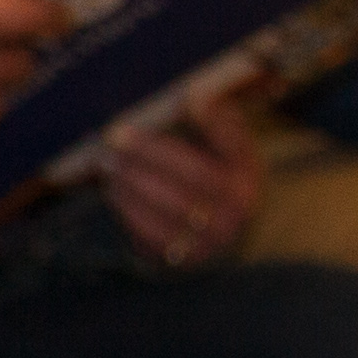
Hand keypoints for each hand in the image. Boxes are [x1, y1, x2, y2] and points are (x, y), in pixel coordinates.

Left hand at [97, 94, 260, 267]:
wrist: (222, 246)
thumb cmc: (219, 188)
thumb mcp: (232, 158)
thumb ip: (221, 128)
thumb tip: (196, 97)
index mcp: (249, 180)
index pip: (234, 147)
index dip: (215, 123)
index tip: (188, 98)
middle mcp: (236, 211)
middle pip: (195, 175)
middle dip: (153, 153)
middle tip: (119, 136)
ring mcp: (211, 239)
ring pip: (170, 206)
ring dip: (133, 181)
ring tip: (108, 162)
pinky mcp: (183, 259)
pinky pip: (152, 233)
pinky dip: (129, 210)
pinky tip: (114, 190)